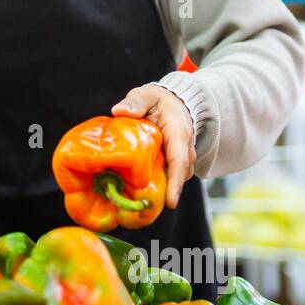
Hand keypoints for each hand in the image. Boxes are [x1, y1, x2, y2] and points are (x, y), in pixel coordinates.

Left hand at [111, 84, 195, 208]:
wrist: (175, 103)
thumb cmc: (158, 101)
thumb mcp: (147, 95)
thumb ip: (135, 102)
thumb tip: (119, 111)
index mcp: (179, 134)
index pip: (179, 161)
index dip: (175, 183)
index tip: (171, 203)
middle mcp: (185, 149)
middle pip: (178, 175)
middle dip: (166, 193)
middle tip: (146, 209)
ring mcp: (182, 157)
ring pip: (174, 178)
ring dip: (161, 190)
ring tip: (141, 205)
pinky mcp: (174, 163)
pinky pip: (169, 177)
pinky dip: (158, 185)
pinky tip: (139, 192)